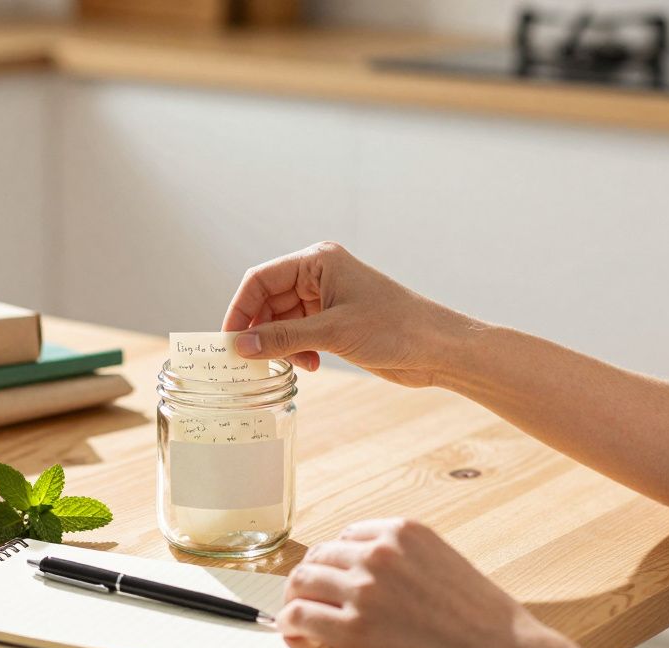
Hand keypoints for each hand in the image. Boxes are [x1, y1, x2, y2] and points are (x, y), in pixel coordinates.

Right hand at [222, 243, 479, 386]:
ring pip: (283, 320)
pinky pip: (300, 333)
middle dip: (260, 330)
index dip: (240, 309)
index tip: (229, 341)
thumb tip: (239, 347)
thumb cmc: (395, 329)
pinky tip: (309, 365)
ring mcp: (328, 298)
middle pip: (268, 300)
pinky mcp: (337, 322)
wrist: (440, 348)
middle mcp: (320, 274)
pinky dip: (297, 350)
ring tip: (291, 364)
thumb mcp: (332, 333)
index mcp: (318, 260)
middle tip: (252, 361)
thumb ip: (282, 338)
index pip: (260, 279)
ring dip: (281, 344)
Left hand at [278, 519, 573, 647]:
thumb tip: (371, 575)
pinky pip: (300, 617)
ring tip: (300, 620)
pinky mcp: (353, 628)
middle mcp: (378, 553)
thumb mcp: (444, 562)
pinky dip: (291, 626)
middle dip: (312, 579)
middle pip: (320, 556)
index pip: (348, 535)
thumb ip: (405, 560)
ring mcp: (363, 589)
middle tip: (308, 599)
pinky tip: (298, 637)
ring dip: (296, 600)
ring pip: (302, 582)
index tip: (333, 577)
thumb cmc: (485, 620)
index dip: (335, 560)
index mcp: (403, 531)